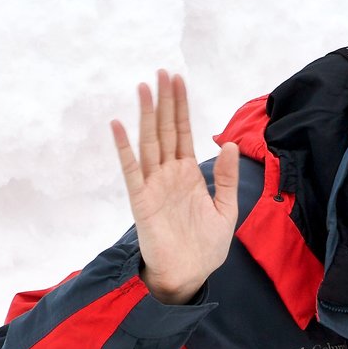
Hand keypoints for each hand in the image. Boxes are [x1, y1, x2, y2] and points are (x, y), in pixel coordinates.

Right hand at [111, 70, 239, 304]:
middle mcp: (169, 175)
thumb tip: (228, 145)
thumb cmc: (205, 247)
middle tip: (162, 72)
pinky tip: (119, 126)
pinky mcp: (141, 201)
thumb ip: (225, 179)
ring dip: (146, 117)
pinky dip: (124, 149)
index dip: (181, 107)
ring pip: (149, 144)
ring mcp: (153, 186)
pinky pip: (131, 171)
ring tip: (144, 88)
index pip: (182, 133)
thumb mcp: (225, 211)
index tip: (178, 80)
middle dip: (165, 102)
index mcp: (188, 175)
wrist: (189, 276)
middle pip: (165, 131)